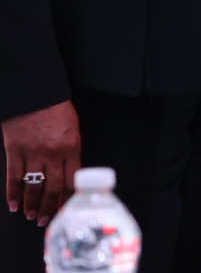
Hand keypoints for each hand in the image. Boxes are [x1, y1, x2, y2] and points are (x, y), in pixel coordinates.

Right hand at [3, 100, 80, 225]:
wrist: (36, 94)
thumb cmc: (56, 110)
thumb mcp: (72, 130)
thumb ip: (70, 153)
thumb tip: (68, 176)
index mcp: (72, 147)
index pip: (71, 180)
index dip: (67, 199)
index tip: (64, 211)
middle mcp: (54, 153)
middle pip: (53, 187)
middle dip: (49, 207)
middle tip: (45, 220)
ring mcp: (33, 152)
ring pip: (33, 186)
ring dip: (32, 204)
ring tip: (31, 215)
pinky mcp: (15, 150)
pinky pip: (14, 177)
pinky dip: (13, 193)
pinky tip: (14, 204)